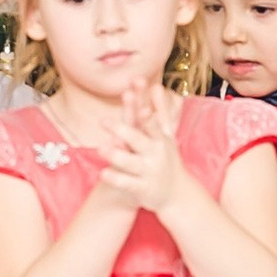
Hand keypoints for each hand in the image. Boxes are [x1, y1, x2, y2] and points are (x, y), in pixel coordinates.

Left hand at [97, 85, 184, 211]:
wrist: (176, 192)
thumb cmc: (166, 156)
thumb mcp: (165, 134)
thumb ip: (159, 109)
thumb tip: (156, 84)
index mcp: (159, 139)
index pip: (150, 121)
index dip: (143, 111)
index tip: (135, 99)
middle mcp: (154, 154)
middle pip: (138, 140)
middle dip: (122, 130)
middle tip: (104, 120)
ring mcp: (148, 171)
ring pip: (130, 163)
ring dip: (115, 155)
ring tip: (100, 147)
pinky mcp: (141, 188)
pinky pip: (126, 183)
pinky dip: (115, 179)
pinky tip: (103, 173)